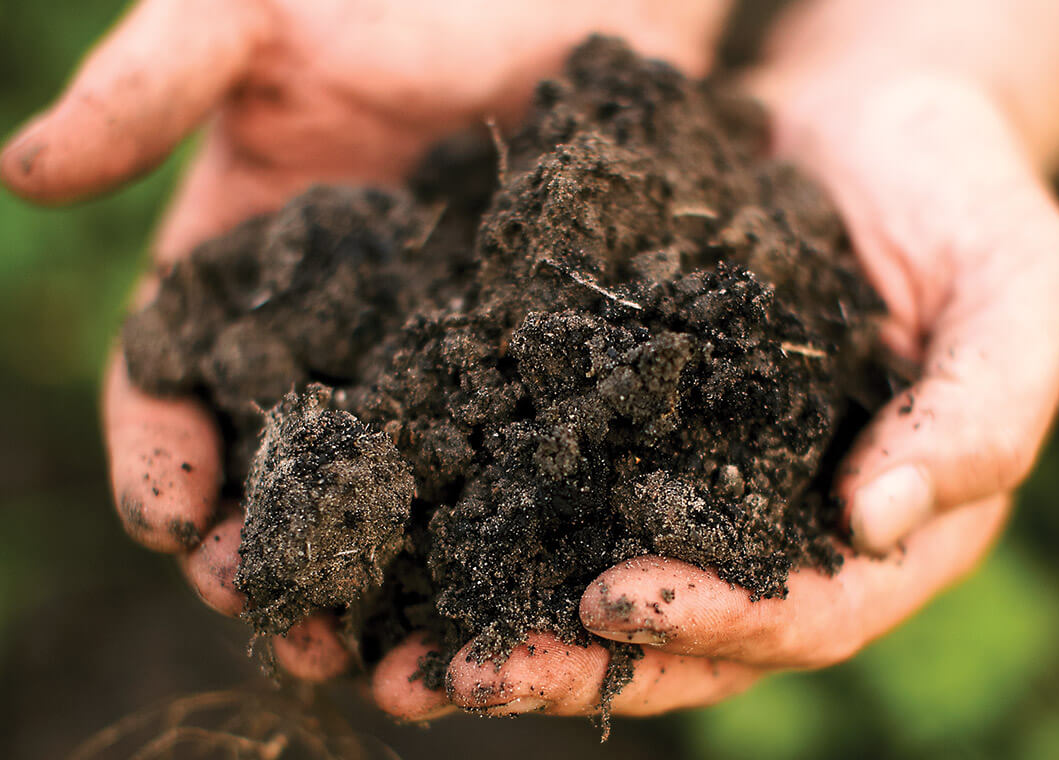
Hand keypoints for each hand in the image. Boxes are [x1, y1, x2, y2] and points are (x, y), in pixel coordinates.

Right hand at [0, 0, 730, 708]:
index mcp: (236, 270)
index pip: (170, 383)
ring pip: (377, 493)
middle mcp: (321, 332)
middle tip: (274, 613)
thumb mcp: (250, 17)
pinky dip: (476, 532)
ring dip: (362, 576)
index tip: (174, 518)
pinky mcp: (513, 361)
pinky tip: (487, 586)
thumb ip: (150, 86)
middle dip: (260, 549)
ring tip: (369, 648)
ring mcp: (421, 356)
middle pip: (270, 468)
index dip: (160, 454)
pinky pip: (487, 462)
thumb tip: (24, 174)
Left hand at [382, 73, 1058, 718]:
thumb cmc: (961, 201)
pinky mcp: (628, 429)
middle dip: (571, 662)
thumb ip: (974, 414)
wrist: (864, 129)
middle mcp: (781, 532)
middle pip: (682, 634)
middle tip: (462, 677)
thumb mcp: (1015, 292)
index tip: (613, 601)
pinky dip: (487, 530)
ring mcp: (697, 487)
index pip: (808, 613)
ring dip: (504, 628)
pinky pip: (557, 492)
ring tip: (399, 660)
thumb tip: (875, 520)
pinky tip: (409, 544)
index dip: (714, 621)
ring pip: (600, 586)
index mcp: (888, 534)